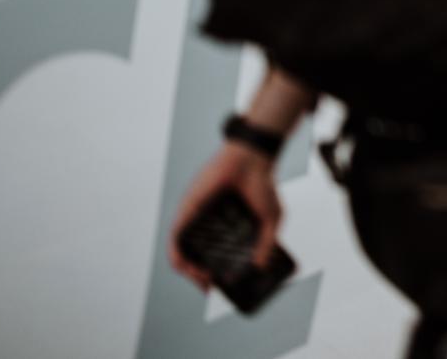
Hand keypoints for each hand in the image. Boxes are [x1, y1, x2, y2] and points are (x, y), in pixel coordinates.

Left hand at [167, 141, 281, 288]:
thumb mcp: (270, 219)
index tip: (222, 286)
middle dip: (201, 276)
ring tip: (203, 280)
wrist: (253, 159)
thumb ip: (266, 243)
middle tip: (212, 286)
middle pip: (198, 255)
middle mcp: (210, 224)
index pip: (217, 254)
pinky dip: (179, 256)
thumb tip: (259, 267)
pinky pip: (176, 239)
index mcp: (228, 226)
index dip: (218, 272)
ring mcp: (197, 218)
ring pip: (183, 251)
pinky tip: (190, 268)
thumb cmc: (263, 184)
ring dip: (188, 271)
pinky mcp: (187, 211)